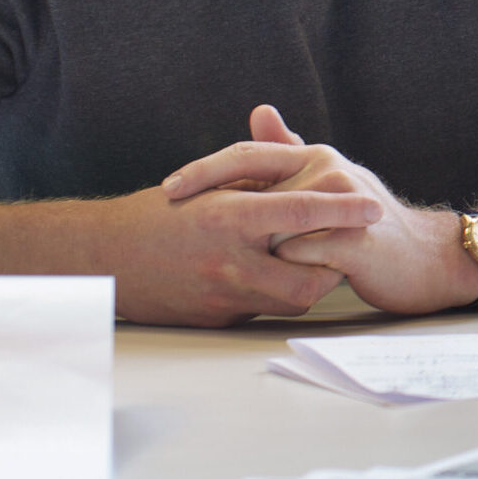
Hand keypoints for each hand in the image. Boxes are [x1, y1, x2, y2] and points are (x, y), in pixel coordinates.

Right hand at [97, 132, 385, 326]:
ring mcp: (222, 296)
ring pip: (292, 300)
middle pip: (308, 277)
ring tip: (315, 258)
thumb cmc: (160, 211)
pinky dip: (279, 292)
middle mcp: (227, 261)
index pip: (301, 212)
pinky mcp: (216, 319)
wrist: (104, 257)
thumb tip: (313, 159)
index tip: (373, 205)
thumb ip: (262, 174)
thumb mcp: (210, 183)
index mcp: (226, 217)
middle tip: (348, 243)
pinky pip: (266, 311)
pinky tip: (278, 274)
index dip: (342, 209)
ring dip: (310, 281)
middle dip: (335, 263)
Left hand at [159, 106, 477, 315]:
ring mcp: (342, 204)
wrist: (424, 258)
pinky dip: (281, 269)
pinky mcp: (353, 240)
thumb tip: (259, 110)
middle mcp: (328, 170)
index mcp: (315, 156)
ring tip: (227, 266)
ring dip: (249, 248)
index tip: (167, 190)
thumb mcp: (326, 181)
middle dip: (212, 212)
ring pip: (271, 226)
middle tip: (176, 227)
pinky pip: (297, 255)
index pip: (247, 153)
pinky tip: (271, 282)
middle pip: (251, 190)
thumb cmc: (365, 224)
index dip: (203, 170)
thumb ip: (289, 149)